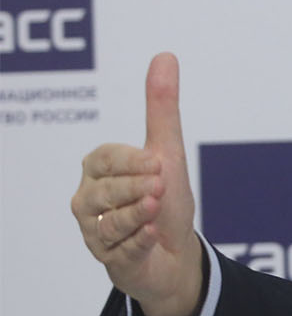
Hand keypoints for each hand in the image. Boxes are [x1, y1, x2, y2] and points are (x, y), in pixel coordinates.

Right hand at [70, 53, 202, 315]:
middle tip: (159, 187)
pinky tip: (151, 236)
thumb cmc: (168, 199)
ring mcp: (94, 232)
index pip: (105, 158)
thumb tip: (165, 55)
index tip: (158, 162)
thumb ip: (162, 108)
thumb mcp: (169, 152)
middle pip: (101, 192)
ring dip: (135, 215)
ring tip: (155, 211)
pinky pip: (119, 251)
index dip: (131, 161)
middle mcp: (88, 200)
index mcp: (99, 169)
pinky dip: (138, 242)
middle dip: (133, 189)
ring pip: (107, 222)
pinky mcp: (108, 260)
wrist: (179, 253)